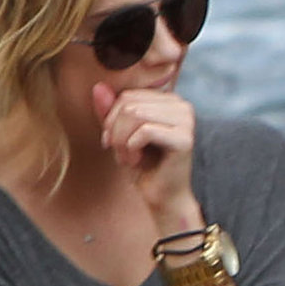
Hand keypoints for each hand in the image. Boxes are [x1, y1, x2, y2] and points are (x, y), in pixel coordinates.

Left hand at [92, 81, 200, 232]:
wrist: (162, 198)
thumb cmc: (143, 167)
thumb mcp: (120, 135)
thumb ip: (110, 111)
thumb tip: (98, 87)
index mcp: (169, 100)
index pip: (128, 95)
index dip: (112, 119)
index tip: (112, 142)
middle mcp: (181, 105)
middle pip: (129, 103)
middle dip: (116, 130)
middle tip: (119, 152)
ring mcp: (186, 121)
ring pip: (134, 114)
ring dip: (122, 140)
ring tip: (128, 157)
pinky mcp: (184, 139)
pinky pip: (144, 131)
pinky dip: (132, 148)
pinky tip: (136, 161)